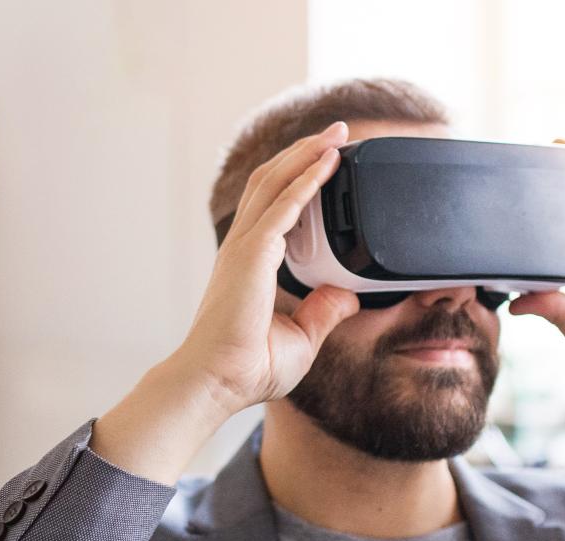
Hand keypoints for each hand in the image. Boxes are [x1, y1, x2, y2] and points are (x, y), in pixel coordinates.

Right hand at [172, 121, 360, 416]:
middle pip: (274, 180)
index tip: (327, 161)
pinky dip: (307, 181)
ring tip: (336, 135)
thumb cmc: (246, 367)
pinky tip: (328, 164)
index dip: (300, 177)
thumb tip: (348, 294)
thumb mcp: (303, 337)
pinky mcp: (251, 255)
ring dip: (307, 154)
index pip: (275, 205)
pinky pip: (284, 207)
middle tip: (337, 133)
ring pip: (276, 182)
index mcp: (252, 262)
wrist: (216, 383)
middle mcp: (245, 246)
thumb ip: (324, 310)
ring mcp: (245, 248)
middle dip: (305, 152)